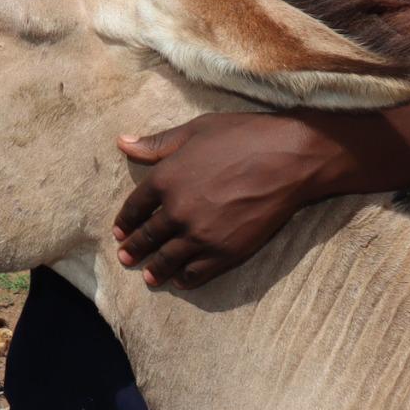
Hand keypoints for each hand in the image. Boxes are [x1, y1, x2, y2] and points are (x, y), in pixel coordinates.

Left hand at [112, 112, 347, 290]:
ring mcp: (200, 235)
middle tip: (126, 257)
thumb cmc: (244, 136)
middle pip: (148, 236)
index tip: (120, 231)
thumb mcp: (196, 130)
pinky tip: (180, 279)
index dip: (126, 221)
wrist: (289, 159)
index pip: (135, 207)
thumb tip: (123, 143)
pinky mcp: (225, 252)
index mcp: (165, 179)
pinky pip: (196, 272)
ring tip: (149, 276)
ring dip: (155, 269)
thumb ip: (158, 143)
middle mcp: (176, 211)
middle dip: (134, 249)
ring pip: (167, 259)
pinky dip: (185, 278)